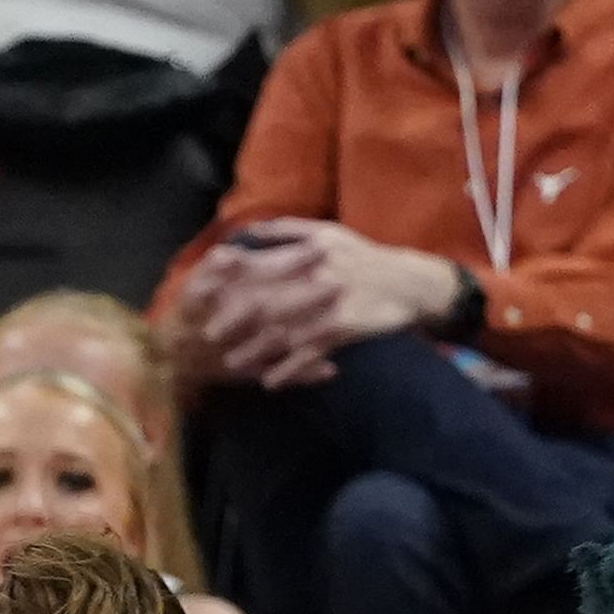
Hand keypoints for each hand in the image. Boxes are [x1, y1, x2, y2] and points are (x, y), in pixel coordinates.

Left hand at [189, 220, 455, 389]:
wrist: (408, 283)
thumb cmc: (363, 257)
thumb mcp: (328, 233)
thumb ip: (287, 231)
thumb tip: (249, 232)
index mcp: (307, 250)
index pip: (261, 265)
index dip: (230, 280)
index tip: (205, 293)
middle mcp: (314, 276)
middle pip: (266, 300)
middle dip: (235, 318)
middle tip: (209, 335)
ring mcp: (328, 305)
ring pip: (284, 330)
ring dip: (256, 349)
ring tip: (233, 363)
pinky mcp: (342, 328)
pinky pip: (310, 353)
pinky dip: (289, 369)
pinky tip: (270, 382)